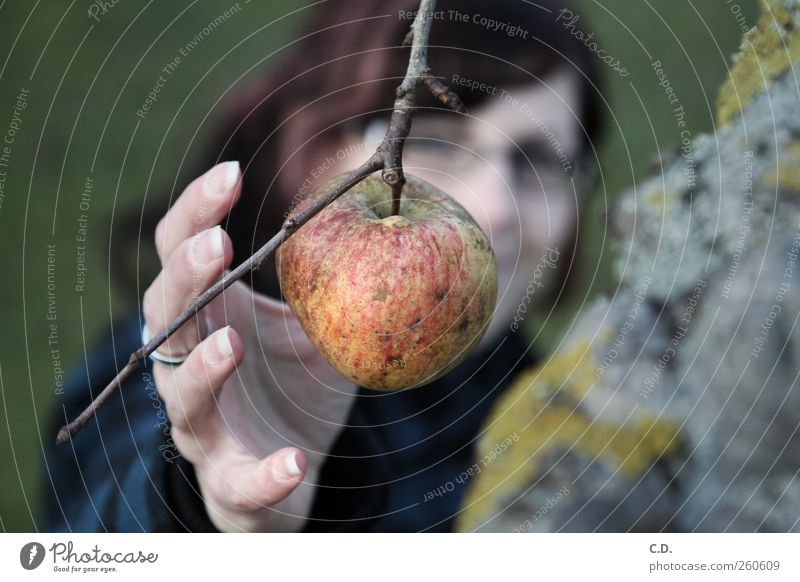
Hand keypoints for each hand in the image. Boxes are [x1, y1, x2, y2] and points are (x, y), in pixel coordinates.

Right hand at [142, 161, 358, 531]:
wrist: (289, 469)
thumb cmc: (294, 385)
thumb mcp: (316, 325)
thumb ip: (333, 280)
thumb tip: (388, 211)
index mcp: (210, 316)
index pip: (182, 254)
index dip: (196, 213)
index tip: (232, 175)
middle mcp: (190, 366)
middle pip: (165, 315)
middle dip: (185, 279)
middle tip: (217, 245)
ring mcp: (205, 427)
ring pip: (183, 397)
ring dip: (202, 368)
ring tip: (231, 343)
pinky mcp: (232, 483)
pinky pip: (240, 483)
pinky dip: (264, 474)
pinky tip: (294, 460)